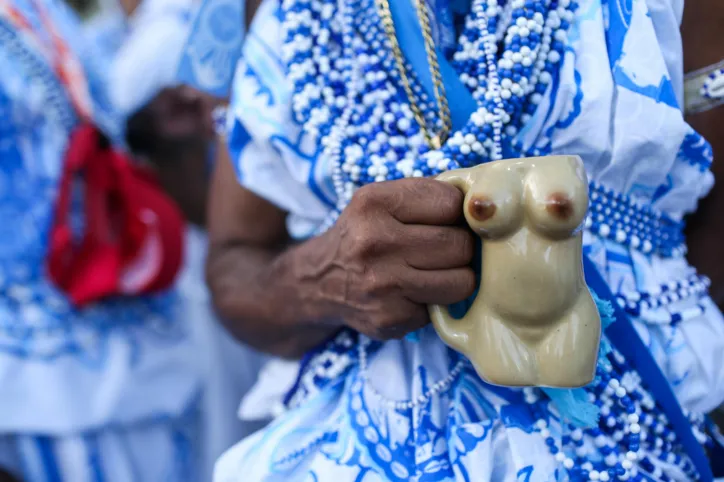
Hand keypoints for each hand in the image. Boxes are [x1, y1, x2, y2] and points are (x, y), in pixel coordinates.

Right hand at [318, 178, 475, 339]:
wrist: (319, 282)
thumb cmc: (364, 235)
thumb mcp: (380, 201)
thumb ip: (427, 197)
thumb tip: (485, 209)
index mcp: (374, 202)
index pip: (452, 202)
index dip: (457, 213)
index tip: (446, 220)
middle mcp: (375, 241)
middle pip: (460, 244)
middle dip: (460, 247)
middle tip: (443, 249)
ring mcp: (382, 283)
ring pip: (462, 280)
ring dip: (456, 276)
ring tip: (435, 271)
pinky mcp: (390, 317)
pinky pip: (443, 308)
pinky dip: (435, 301)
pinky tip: (414, 292)